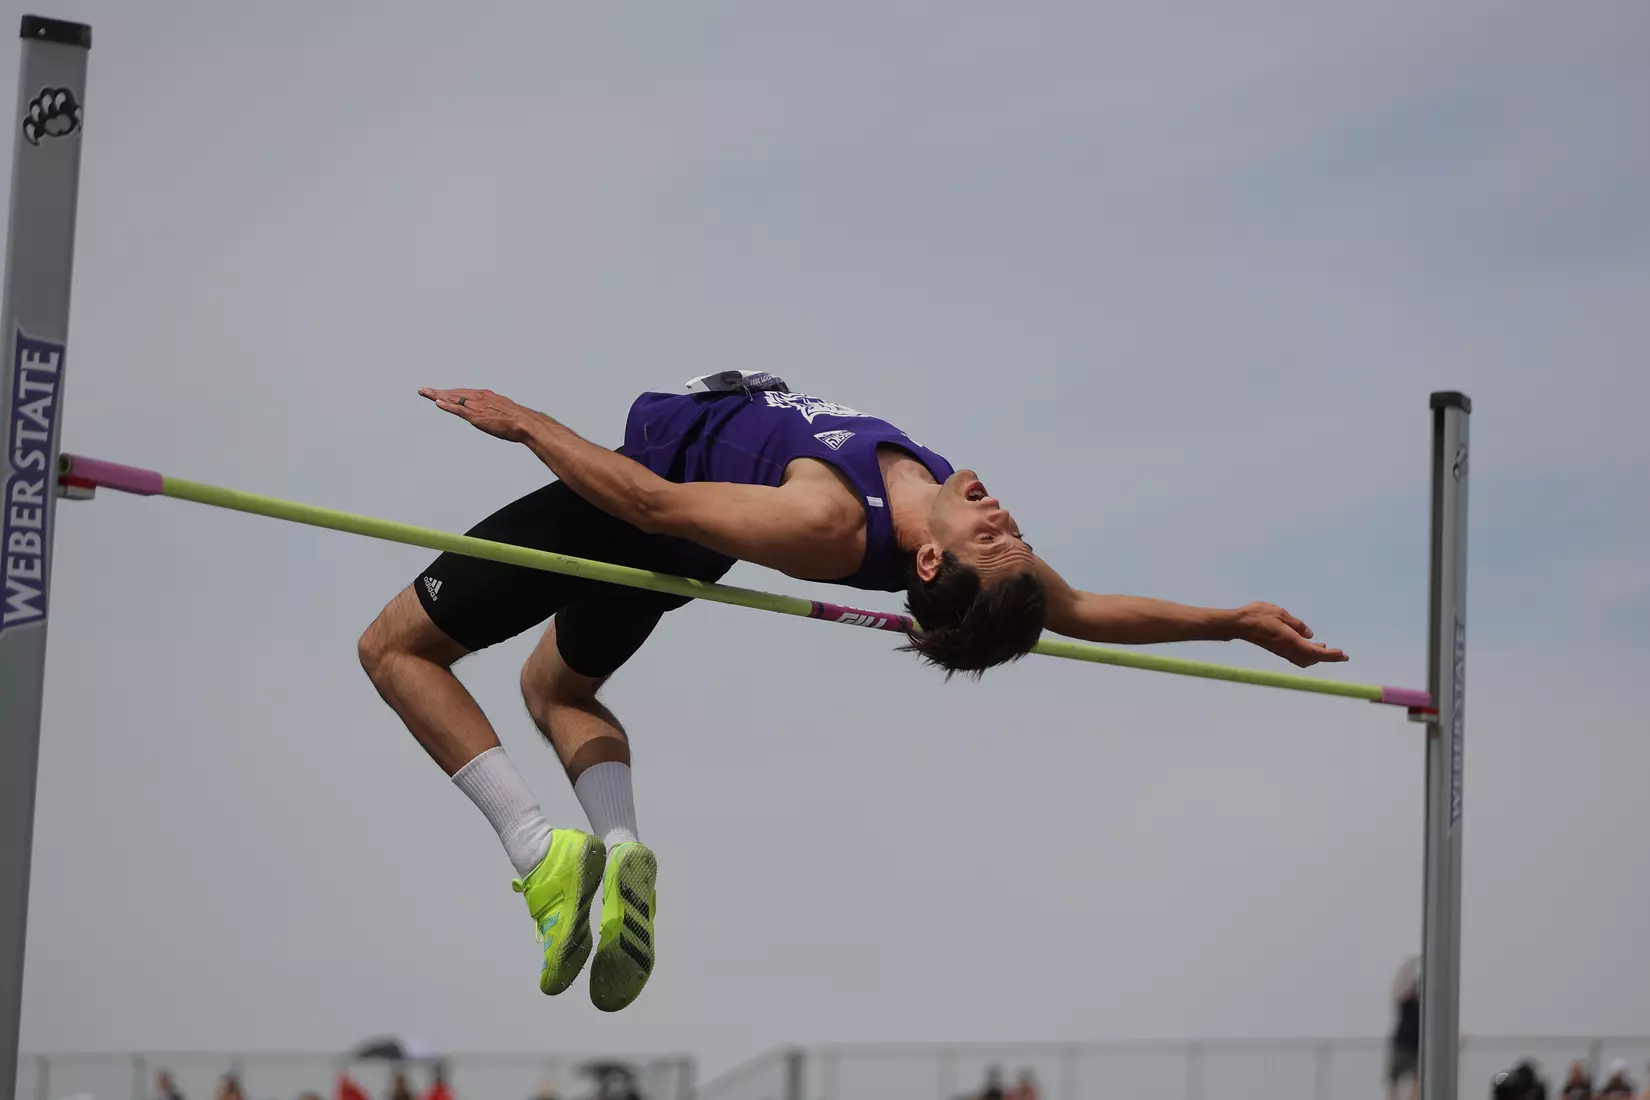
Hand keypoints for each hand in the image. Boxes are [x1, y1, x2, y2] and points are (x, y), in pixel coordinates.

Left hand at [418, 387, 535, 442]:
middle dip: (438, 392)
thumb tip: (493, 414)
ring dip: (437, 395)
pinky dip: (446, 405)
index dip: (449, 393)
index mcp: (485, 395)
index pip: (462, 393)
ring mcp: (476, 406)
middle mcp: (478, 397)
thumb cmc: (517, 420)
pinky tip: (437, 402)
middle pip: (454, 393)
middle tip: (423, 390)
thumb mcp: (503, 410)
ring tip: (424, 392)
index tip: (439, 393)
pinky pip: (458, 409)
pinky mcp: (476, 416)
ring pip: (452, 398)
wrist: (525, 422)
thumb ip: (493, 410)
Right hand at [1231, 601, 1348, 666]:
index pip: (1314, 652)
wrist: (1238, 624)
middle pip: (1312, 659)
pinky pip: (1297, 656)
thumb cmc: (1258, 615)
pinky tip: (1309, 645)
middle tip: (1342, 655)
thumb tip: (1310, 635)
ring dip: (1317, 656)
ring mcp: (1281, 651)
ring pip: (1304, 659)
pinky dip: (1307, 653)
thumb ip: (1297, 625)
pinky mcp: (1277, 650)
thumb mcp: (1281, 613)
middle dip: (1327, 657)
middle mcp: (1287, 649)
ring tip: (1326, 648)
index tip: (1342, 654)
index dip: (1330, 655)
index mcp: (1290, 640)